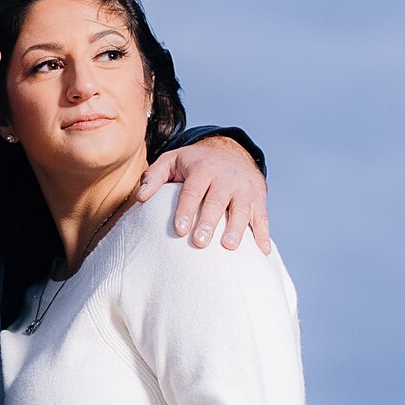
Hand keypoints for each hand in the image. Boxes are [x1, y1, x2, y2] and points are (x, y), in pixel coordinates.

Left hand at [136, 134, 270, 253]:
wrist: (232, 151)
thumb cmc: (195, 162)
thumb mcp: (172, 160)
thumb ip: (154, 176)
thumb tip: (140, 198)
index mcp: (203, 168)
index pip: (194, 190)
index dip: (187, 209)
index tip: (180, 229)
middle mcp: (226, 177)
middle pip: (217, 201)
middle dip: (209, 222)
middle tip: (199, 242)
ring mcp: (244, 188)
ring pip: (242, 209)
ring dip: (237, 228)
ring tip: (228, 246)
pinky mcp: (259, 198)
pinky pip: (262, 217)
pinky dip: (263, 235)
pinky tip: (261, 252)